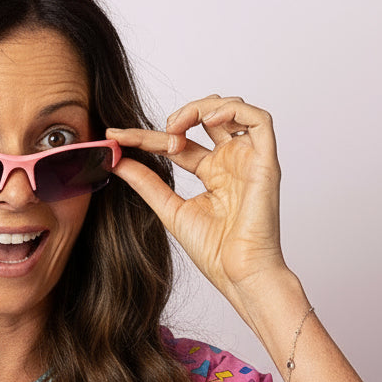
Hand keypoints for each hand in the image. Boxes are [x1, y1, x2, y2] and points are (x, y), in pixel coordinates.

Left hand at [107, 96, 290, 313]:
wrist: (237, 273)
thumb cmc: (214, 252)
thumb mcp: (170, 209)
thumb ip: (146, 182)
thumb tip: (117, 160)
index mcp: (212, 174)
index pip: (177, 143)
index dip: (146, 136)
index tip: (116, 135)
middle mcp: (231, 162)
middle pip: (204, 121)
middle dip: (177, 117)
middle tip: (156, 135)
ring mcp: (248, 160)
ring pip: (232, 110)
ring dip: (201, 107)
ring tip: (177, 127)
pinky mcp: (266, 161)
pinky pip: (259, 120)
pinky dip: (232, 110)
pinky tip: (206, 121)